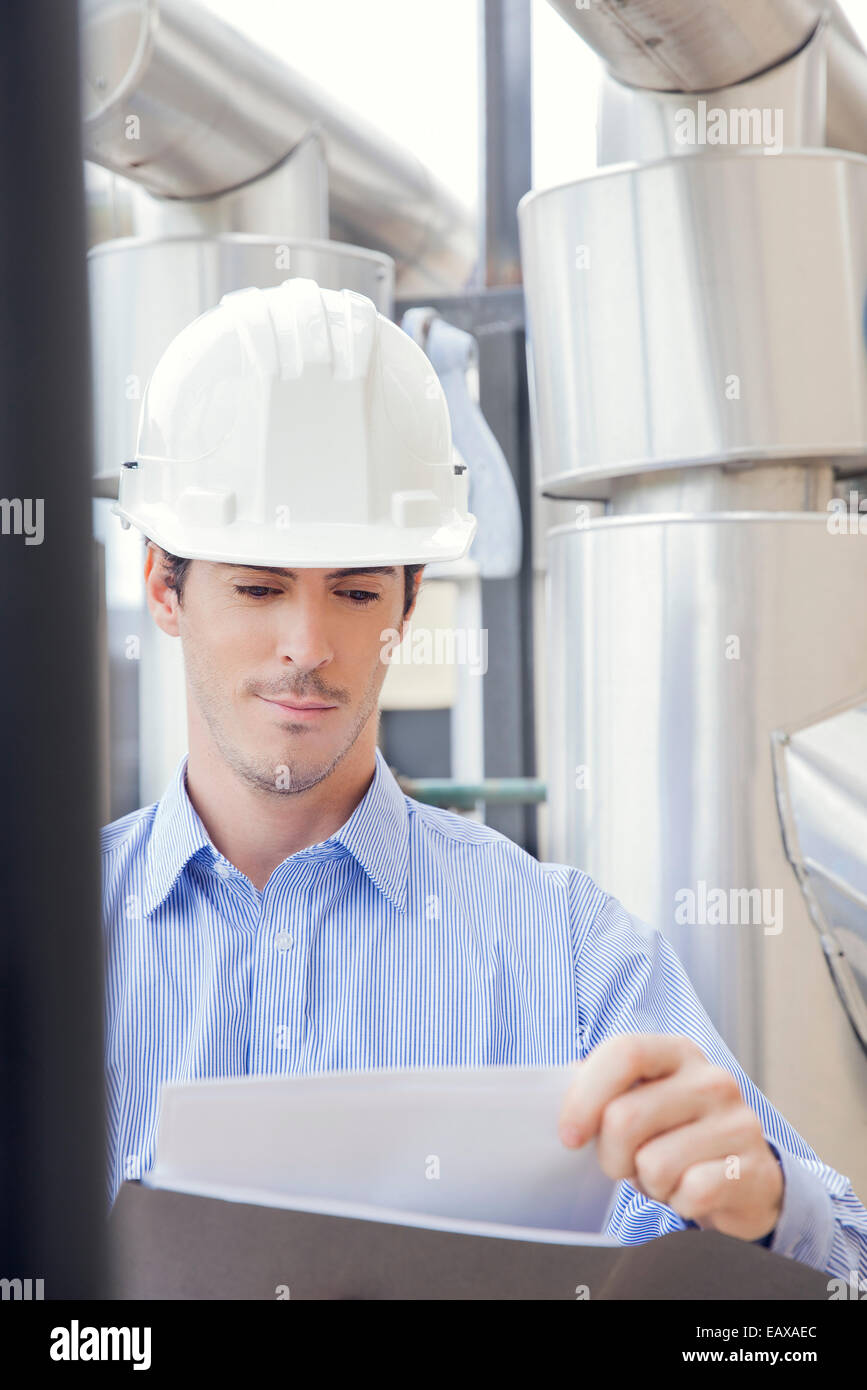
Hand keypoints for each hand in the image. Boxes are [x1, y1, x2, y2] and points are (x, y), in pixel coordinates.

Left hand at [558, 1034, 783, 1240]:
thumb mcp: (641, 1101)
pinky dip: (680, 1203)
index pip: (624, 1053)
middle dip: (611, 1156)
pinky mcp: (754, 1169)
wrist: (744, 1178)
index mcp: (677, 1052)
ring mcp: (739, 1123)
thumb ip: (602, 1087)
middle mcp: (712, 1079)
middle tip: (624, 1164)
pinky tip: (691, 1192)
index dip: (585, 1095)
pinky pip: (691, 1193)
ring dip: (649, 1184)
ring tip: (666, 1175)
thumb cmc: (674, 1135)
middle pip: (626, 1117)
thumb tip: (558, 1090)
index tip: (568, 1135)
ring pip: (654, 1164)